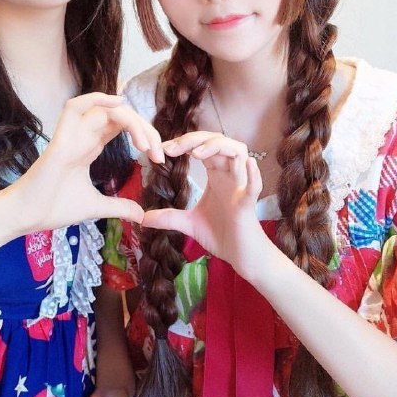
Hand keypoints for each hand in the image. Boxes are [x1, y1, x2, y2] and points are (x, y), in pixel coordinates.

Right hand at [3, 93, 164, 237]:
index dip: (145, 134)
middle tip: (159, 152)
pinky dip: (96, 99)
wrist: (26, 217)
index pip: (121, 126)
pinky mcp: (60, 141)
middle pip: (119, 115)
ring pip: (104, 109)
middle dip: (145, 129)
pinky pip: (75, 108)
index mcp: (89, 146)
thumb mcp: (96, 207)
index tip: (159, 158)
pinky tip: (119, 105)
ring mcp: (71, 135)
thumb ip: (118, 206)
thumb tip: (141, 214)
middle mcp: (82, 135)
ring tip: (146, 143)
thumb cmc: (54, 207)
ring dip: (130, 120)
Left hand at [141, 132, 269, 280]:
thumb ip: (168, 217)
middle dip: (194, 140)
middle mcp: (229, 175)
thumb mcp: (188, 223)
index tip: (163, 149)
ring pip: (238, 153)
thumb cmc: (221, 234)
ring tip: (196, 154)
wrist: (240, 256)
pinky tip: (248, 164)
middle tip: (171, 148)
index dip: (184, 143)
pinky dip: (252, 175)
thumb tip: (143, 218)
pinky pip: (254, 187)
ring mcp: (240, 188)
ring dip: (218, 148)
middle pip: (218, 142)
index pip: (203, 147)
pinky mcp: (247, 205)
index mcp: (216, 175)